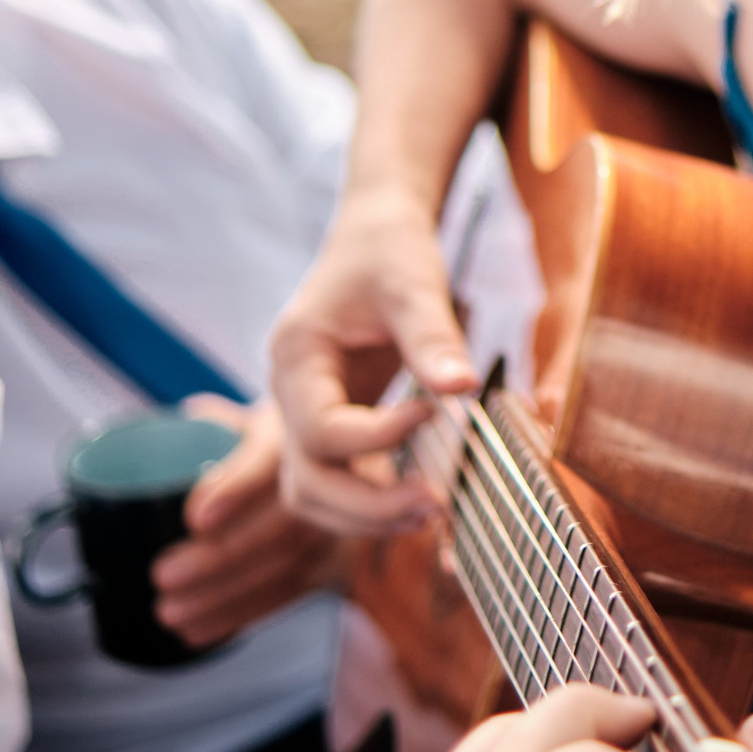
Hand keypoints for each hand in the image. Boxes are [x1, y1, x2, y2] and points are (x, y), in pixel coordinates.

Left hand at [151, 397, 342, 648]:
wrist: (330, 467)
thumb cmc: (263, 443)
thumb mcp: (240, 423)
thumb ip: (208, 425)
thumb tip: (167, 430)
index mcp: (292, 435)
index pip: (271, 461)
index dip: (237, 489)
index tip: (193, 519)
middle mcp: (326, 481)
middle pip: (281, 527)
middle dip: (220, 558)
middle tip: (162, 576)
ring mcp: (334, 528)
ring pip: (285, 567)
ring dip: (223, 596)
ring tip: (169, 610)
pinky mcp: (330, 565)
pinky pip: (288, 595)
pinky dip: (240, 616)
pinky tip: (196, 631)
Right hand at [269, 186, 477, 534]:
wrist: (378, 235)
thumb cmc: (389, 251)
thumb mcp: (413, 284)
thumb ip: (433, 338)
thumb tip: (463, 387)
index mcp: (296, 356)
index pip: (320, 428)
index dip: (376, 436)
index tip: (431, 411)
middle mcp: (290, 394)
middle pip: (306, 481)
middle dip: (367, 505)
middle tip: (434, 503)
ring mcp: (307, 414)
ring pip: (314, 494)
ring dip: (367, 516)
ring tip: (431, 511)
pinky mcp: (333, 425)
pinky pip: (338, 482)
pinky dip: (372, 502)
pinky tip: (421, 498)